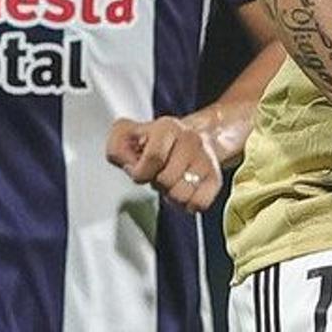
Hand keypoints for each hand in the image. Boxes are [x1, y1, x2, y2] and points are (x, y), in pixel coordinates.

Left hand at [106, 113, 226, 212]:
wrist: (192, 139)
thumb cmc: (156, 143)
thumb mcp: (127, 137)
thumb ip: (116, 148)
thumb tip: (126, 163)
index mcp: (167, 127)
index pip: (153, 158)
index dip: (141, 171)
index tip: (140, 169)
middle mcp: (191, 139)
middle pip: (167, 181)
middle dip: (156, 183)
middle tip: (158, 174)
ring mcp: (206, 159)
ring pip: (182, 195)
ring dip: (171, 195)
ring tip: (171, 182)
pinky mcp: (216, 177)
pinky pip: (199, 204)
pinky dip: (188, 204)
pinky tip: (184, 190)